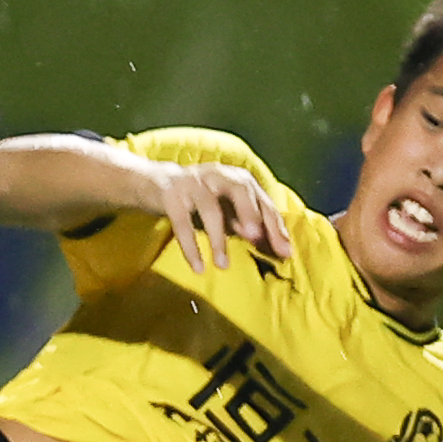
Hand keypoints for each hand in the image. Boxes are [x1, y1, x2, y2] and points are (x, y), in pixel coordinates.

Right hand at [135, 158, 295, 277]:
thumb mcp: (228, 210)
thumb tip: (275, 247)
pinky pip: (181, 223)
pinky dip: (191, 247)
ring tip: (223, 265)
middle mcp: (217, 175)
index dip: (275, 226)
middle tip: (256, 238)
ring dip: (218, 238)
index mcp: (237, 178)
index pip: (262, 201)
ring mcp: (192, 183)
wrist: (157, 183)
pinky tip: (198, 267)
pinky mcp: (170, 195)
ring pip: (210, 208)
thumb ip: (249, 225)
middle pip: (240, 189)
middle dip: (250, 214)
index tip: (285, 252)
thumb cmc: (202, 199)